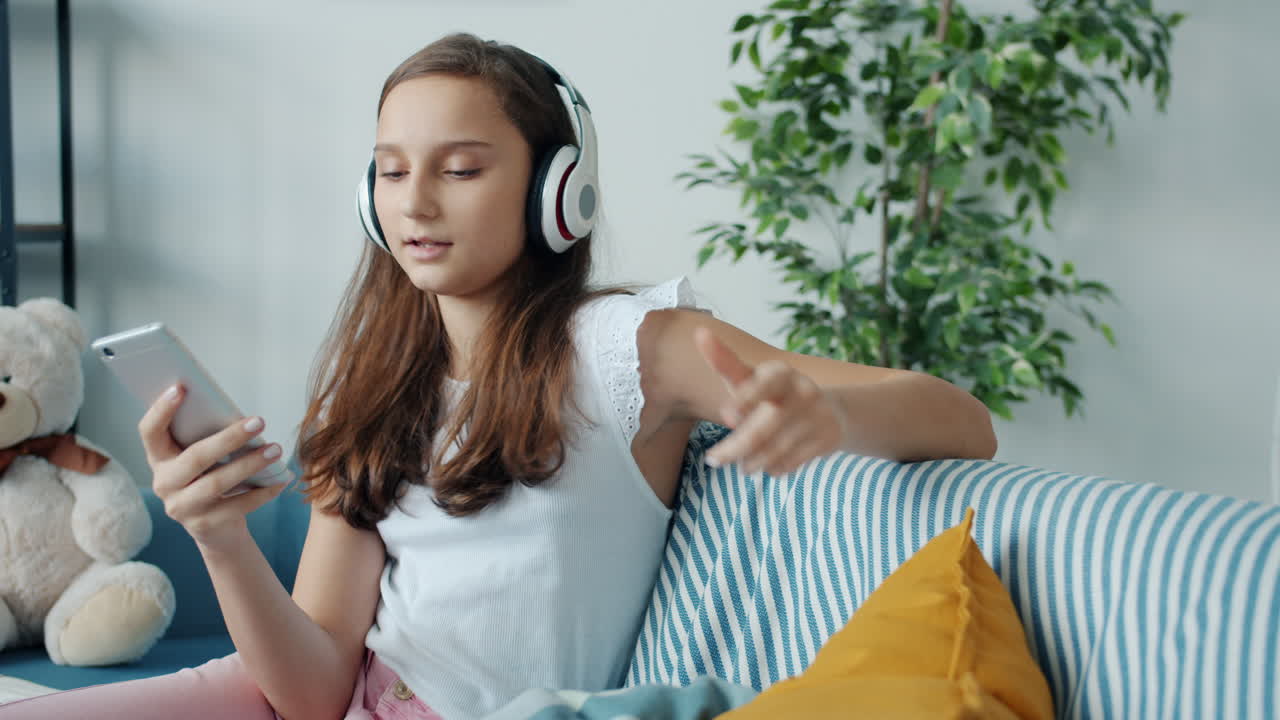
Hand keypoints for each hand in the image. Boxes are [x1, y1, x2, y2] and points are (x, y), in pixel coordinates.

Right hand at [138, 383, 287, 552]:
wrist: (217, 530)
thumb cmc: (212, 479)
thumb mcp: (205, 459)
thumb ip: (208, 438)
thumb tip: (240, 415)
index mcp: (160, 459)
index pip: (149, 432)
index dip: (161, 410)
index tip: (181, 387)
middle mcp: (164, 483)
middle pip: (195, 457)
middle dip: (229, 438)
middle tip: (259, 421)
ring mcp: (182, 508)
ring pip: (216, 483)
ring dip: (250, 464)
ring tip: (276, 450)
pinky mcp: (204, 526)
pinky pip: (238, 506)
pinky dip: (263, 491)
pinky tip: (281, 479)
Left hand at [696, 327, 849, 474]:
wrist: (828, 412)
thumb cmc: (772, 394)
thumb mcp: (751, 378)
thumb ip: (725, 362)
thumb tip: (700, 333)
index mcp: (782, 374)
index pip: (765, 384)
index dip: (747, 398)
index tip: (728, 415)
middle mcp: (803, 392)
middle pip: (760, 430)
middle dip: (733, 449)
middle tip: (713, 460)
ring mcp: (817, 417)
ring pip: (772, 452)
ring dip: (750, 463)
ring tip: (743, 464)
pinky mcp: (827, 440)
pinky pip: (789, 463)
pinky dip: (772, 468)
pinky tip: (768, 465)